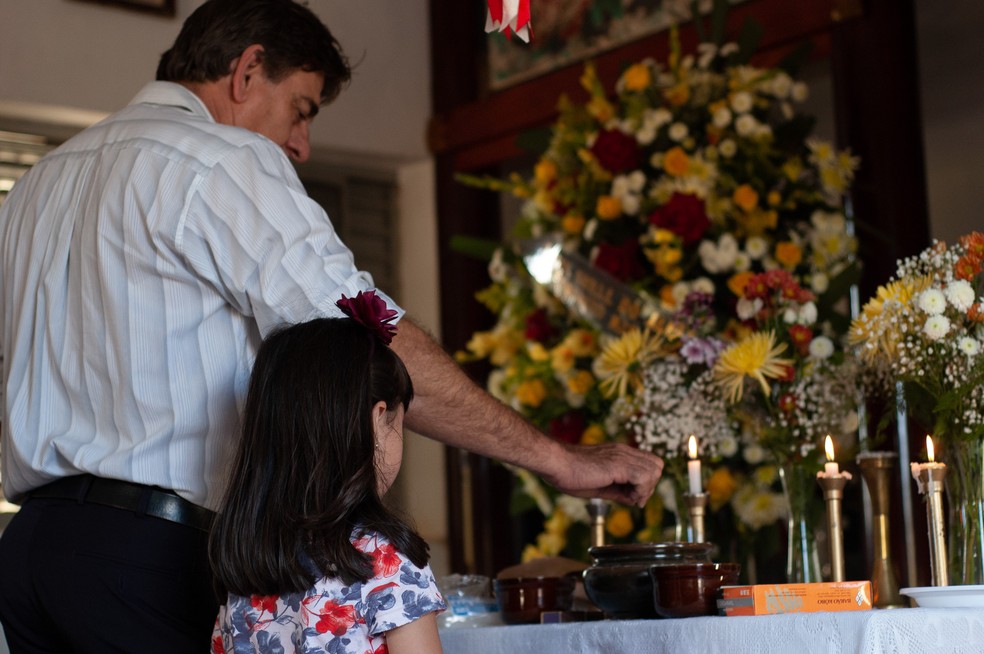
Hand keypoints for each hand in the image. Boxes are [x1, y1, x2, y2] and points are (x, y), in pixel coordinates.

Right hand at [540, 442, 663, 507]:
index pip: (649, 463)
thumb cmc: (570, 474)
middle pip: (657, 465)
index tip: (631, 496)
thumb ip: (618, 490)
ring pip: (655, 470)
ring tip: (628, 497)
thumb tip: (633, 499)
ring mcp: (622, 456)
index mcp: (619, 454)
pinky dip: (640, 491)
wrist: (556, 463)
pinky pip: (644, 477)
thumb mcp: (600, 485)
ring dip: (645, 489)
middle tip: (632, 497)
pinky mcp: (618, 464)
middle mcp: (624, 452)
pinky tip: (627, 497)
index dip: (645, 482)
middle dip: (649, 485)